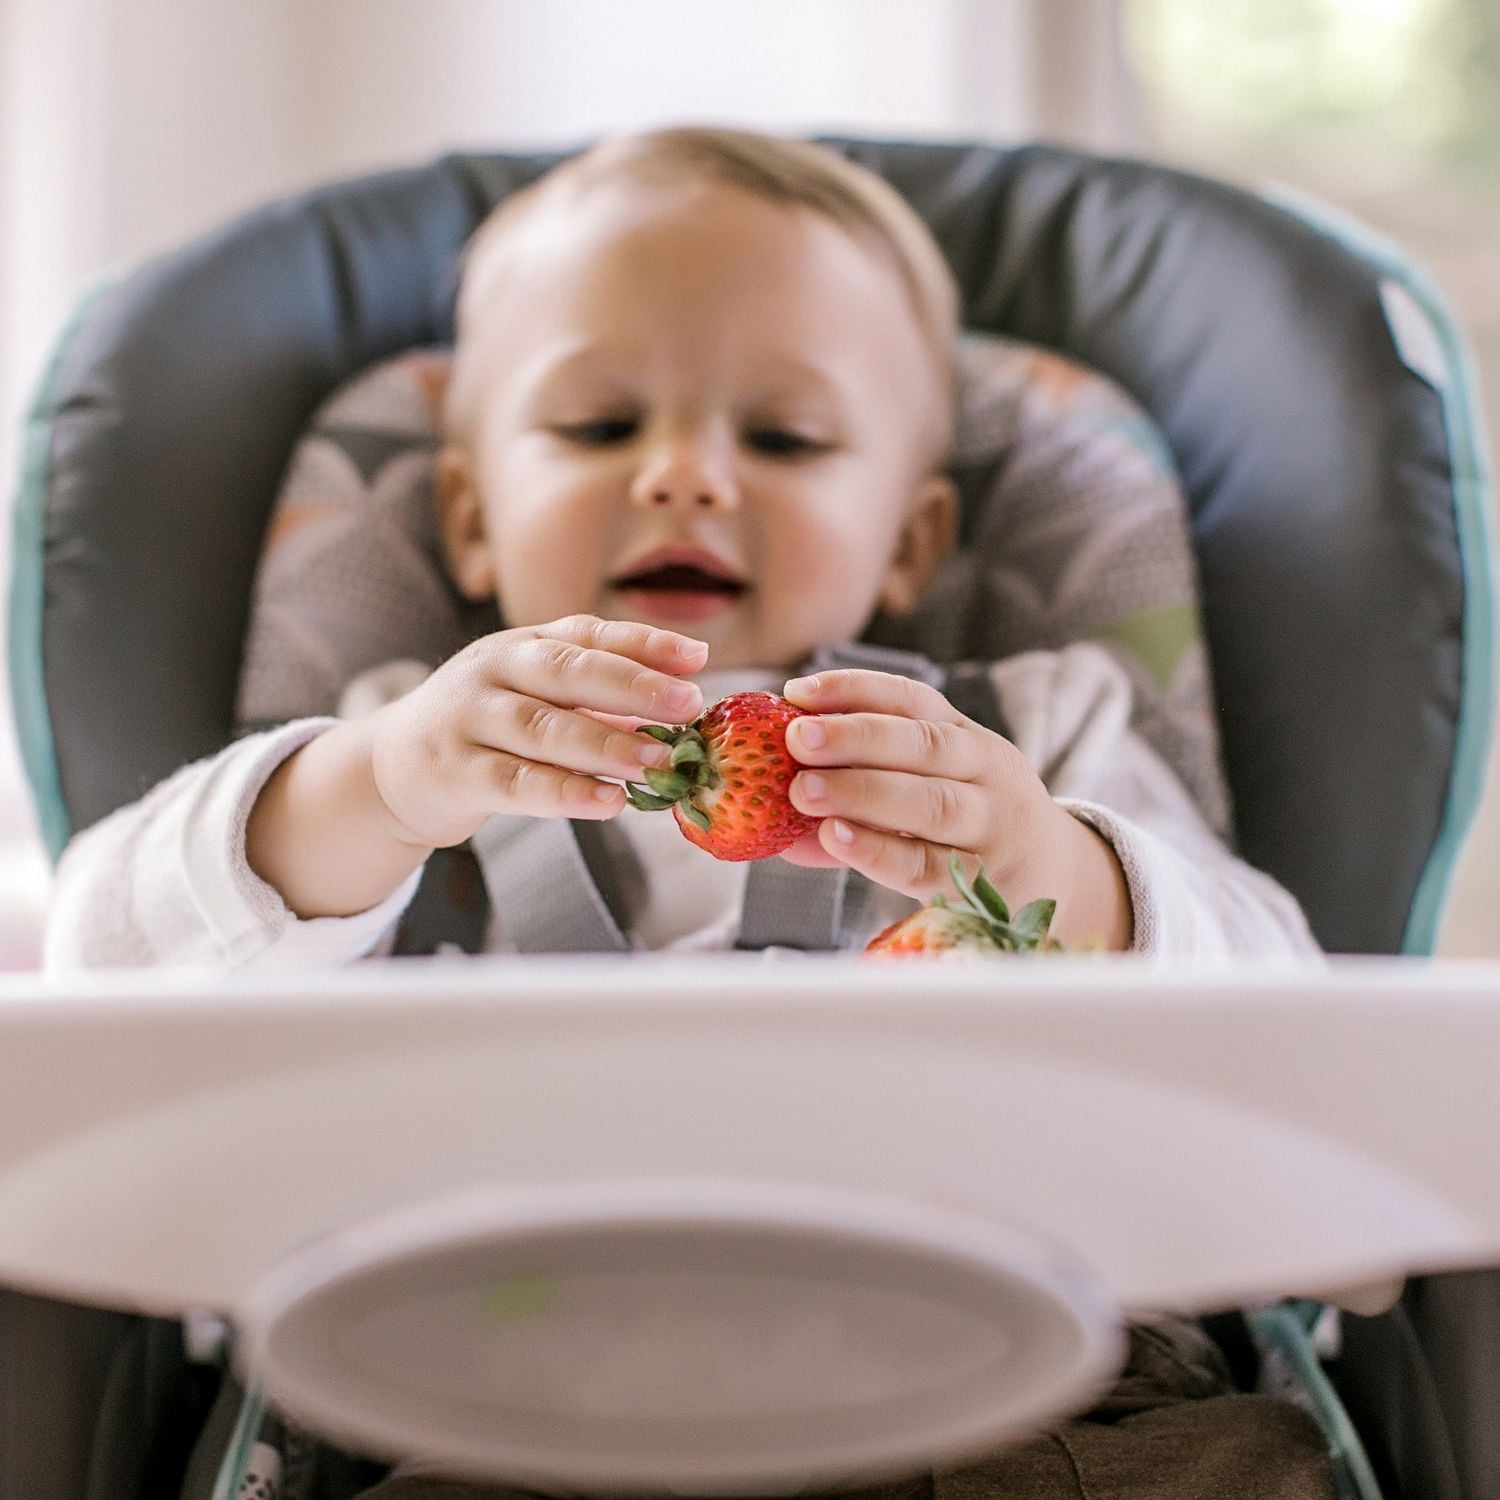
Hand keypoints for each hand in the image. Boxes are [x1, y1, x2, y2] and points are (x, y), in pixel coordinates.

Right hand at [368, 615, 706, 848]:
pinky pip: (517, 783)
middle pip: (566, 671)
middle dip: (632, 686)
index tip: (696, 658)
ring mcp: (469, 720)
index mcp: (521, 644)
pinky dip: (566, 793)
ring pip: (543, 729)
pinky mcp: (455, 772)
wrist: (394, 766)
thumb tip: (677, 698)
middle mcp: (493, 671)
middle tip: (687, 705)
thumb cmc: (486, 725)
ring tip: (657, 762)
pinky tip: (609, 803)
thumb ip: (597, 692)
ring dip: (605, 746)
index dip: (644, 643)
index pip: (587, 634)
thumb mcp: (533, 692)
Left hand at [778, 668, 1131, 948]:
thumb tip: (765, 793)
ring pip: (929, 803)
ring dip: (861, 793)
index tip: (797, 693)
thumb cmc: (965, 822)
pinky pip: (928, 865)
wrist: (1054, 874)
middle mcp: (984, 771)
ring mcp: (990, 826)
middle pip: (923, 745)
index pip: (912, 699)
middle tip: (797, 740)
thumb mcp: (931, 783)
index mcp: (964, 735)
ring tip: (802, 792)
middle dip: (855, 738)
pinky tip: (835, 840)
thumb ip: (857, 785)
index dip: (853, 690)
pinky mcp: (984, 881)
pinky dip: (878, 852)